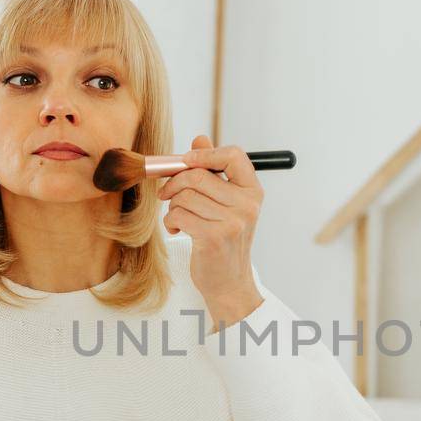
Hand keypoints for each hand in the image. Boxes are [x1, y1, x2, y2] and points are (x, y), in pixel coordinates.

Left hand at [158, 134, 264, 329]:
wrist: (229, 282)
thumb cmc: (223, 241)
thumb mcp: (225, 204)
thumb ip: (213, 172)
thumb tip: (198, 138)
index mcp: (252, 192)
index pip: (233, 154)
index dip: (205, 153)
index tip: (187, 161)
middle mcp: (247, 205)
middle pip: (197, 175)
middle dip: (174, 183)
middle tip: (167, 194)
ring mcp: (233, 222)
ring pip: (184, 196)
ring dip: (173, 207)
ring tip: (179, 220)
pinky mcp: (214, 238)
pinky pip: (178, 215)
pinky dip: (171, 222)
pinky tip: (179, 231)